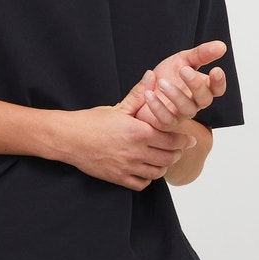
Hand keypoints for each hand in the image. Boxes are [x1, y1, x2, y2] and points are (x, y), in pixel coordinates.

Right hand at [64, 103, 198, 190]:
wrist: (68, 138)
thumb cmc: (92, 121)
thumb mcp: (118, 107)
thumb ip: (139, 94)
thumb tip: (152, 75)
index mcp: (139, 132)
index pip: (172, 140)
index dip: (183, 141)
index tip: (189, 140)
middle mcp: (136, 152)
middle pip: (168, 158)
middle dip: (176, 154)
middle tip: (178, 150)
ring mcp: (127, 167)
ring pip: (157, 173)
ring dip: (163, 166)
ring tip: (163, 159)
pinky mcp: (118, 178)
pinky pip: (141, 184)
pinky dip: (147, 179)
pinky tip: (146, 170)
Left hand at [114, 40, 227, 125]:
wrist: (144, 90)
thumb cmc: (167, 76)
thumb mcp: (183, 59)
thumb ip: (201, 54)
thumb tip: (221, 46)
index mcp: (201, 88)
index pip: (217, 89)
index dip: (219, 82)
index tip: (216, 70)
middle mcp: (194, 103)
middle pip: (204, 99)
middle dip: (196, 85)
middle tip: (184, 70)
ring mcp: (181, 115)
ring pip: (187, 110)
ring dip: (175, 95)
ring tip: (161, 82)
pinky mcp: (166, 123)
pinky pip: (166, 119)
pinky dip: (158, 107)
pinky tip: (149, 93)